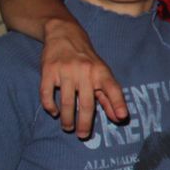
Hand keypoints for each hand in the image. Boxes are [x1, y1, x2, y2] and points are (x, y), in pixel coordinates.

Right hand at [39, 18, 125, 138]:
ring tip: (68, 127)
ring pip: (67, 101)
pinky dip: (50, 106)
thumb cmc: (87, 60)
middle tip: (83, 135)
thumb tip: (119, 118)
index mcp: (101, 72)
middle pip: (87, 103)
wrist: (64, 34)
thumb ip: (109, 96)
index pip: (113, 89)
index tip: (122, 117)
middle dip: (85, 123)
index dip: (118, 103)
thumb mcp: (101, 74)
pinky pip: (47, 93)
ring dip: (67, 118)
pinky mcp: (48, 71)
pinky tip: (54, 112)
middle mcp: (85, 71)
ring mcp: (65, 71)